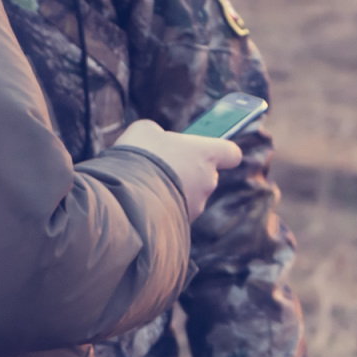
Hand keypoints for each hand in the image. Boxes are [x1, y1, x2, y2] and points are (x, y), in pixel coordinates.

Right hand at [116, 120, 241, 218]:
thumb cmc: (139, 156)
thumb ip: (158, 133)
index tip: (207, 152)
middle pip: (208, 175)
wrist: (125, 197)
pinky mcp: (183, 225)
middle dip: (189, 172)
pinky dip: (165, 209)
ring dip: (175, 192)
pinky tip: (144, 203)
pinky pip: (177, 213)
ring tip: (148, 186)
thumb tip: (155, 138)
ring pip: (191, 196)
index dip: (221, 153)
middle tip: (163, 167)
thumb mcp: (144, 131)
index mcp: (206, 154)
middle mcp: (208, 181)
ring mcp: (197, 206)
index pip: (232, 153)